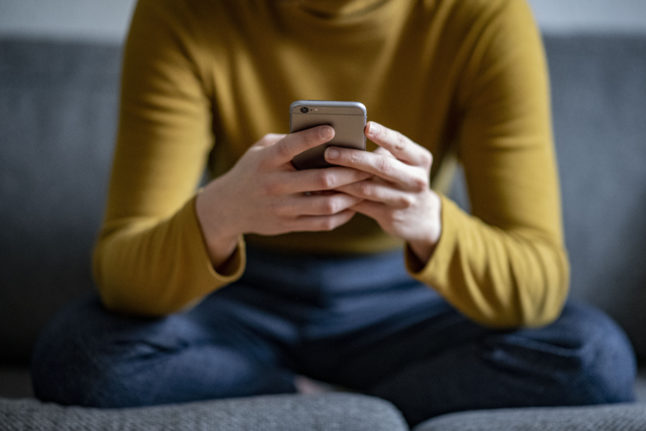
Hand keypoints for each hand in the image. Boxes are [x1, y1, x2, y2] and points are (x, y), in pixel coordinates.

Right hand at [196, 125, 369, 266]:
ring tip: (365, 186)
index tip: (333, 129)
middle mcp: (274, 185)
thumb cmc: (252, 170)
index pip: (290, 147)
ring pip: (325, 205)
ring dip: (350, 196)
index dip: (312, 138)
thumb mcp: (260, 150)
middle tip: (368, 165)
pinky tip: (353, 206)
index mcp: (266, 161)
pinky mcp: (287, 225)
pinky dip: (342, 215)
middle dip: (348, 172)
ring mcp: (281, 208)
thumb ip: (287, 141)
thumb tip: (322, 135)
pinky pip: (322, 223)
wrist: (227, 208)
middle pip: (319, 180)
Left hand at [325, 121, 441, 262]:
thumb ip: (384, 152)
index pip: (400, 144)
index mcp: (420, 159)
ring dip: (342, 180)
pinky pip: (361, 205)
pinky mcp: (390, 217)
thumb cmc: (403, 178)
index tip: (365, 126)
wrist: (421, 217)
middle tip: (329, 152)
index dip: (383, 135)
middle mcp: (416, 179)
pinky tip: (326, 190)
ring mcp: (404, 200)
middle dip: (353, 158)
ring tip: (321, 172)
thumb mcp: (405, 163)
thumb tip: (346, 139)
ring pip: (367, 188)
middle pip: (382, 166)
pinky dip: (342, 197)